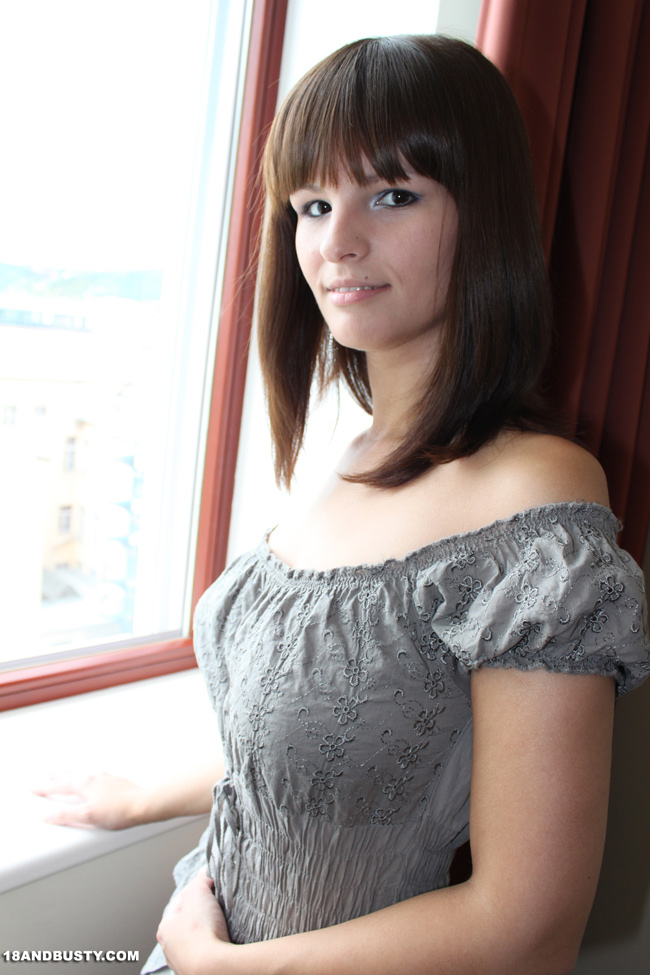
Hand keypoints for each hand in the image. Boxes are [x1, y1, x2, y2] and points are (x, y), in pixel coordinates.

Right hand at [32, 771, 146, 829]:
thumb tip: (48, 815)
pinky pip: (97, 772)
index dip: (45, 788)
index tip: (34, 787)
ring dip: (72, 772)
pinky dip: (88, 772)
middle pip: (70, 775)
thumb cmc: (118, 811)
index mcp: (84, 785)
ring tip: (66, 771)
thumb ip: (67, 815)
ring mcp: (105, 777)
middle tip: (46, 774)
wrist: (143, 804)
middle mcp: (93, 777)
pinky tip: (92, 774)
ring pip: (83, 772)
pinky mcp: (115, 781)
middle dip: (56, 776)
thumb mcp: (88, 816)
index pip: (59, 787)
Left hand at [157, 872, 231, 974]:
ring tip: (221, 925)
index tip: (211, 886)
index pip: (181, 901)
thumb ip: (200, 880)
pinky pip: (206, 952)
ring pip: (196, 939)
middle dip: (202, 912)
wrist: (212, 967)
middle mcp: (170, 948)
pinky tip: (221, 941)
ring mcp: (183, 962)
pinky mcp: (197, 970)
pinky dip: (213, 946)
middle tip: (217, 906)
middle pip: (188, 921)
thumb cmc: (201, 931)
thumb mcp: (199, 892)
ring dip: (207, 931)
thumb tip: (204, 874)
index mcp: (165, 928)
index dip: (197, 890)